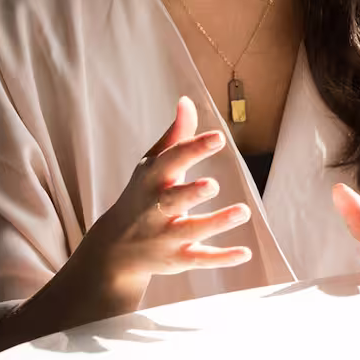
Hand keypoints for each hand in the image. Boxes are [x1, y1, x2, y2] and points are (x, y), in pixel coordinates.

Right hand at [79, 97, 251, 310]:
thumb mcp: (152, 165)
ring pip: (192, 230)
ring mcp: (166, 236)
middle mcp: (156, 209)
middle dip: (192, 193)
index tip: (218, 138)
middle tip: (213, 185)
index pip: (171, 161)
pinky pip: (200, 259)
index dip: (194, 149)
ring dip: (217, 222)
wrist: (113, 249)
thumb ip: (175, 136)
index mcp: (152, 180)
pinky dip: (222, 258)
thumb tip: (187, 100)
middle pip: (174, 200)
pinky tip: (246, 253)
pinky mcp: (177, 259)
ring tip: (244, 211)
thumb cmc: (141, 195)